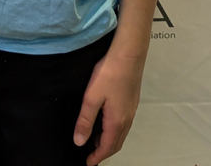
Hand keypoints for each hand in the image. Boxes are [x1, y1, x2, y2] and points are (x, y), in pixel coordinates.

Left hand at [72, 47, 144, 165]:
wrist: (129, 54)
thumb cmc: (111, 73)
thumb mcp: (92, 97)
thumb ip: (85, 120)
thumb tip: (79, 141)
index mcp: (116, 121)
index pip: (108, 147)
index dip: (97, 157)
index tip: (89, 163)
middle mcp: (127, 118)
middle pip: (116, 143)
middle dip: (104, 152)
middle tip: (92, 155)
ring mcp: (131, 109)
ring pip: (121, 133)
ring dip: (109, 141)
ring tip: (95, 141)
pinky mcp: (131, 101)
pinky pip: (123, 123)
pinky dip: (114, 130)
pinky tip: (105, 121)